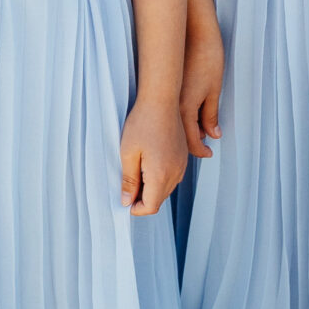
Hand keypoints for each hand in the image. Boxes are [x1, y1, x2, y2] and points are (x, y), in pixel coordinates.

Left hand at [122, 94, 187, 214]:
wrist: (162, 100)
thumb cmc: (142, 123)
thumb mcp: (128, 153)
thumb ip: (129, 180)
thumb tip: (127, 202)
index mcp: (161, 175)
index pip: (151, 206)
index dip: (136, 208)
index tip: (125, 199)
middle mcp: (176, 172)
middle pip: (160, 199)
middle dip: (143, 198)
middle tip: (127, 184)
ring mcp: (182, 164)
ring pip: (167, 188)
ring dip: (152, 188)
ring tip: (136, 171)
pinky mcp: (183, 155)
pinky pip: (173, 176)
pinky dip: (160, 177)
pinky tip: (148, 163)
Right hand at [180, 17, 223, 159]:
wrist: (193, 30)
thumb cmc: (207, 57)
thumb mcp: (214, 89)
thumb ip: (210, 115)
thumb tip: (212, 135)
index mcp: (185, 108)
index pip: (191, 141)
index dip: (201, 150)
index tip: (209, 152)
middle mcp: (172, 105)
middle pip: (180, 135)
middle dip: (193, 140)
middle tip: (206, 140)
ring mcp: (167, 95)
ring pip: (175, 123)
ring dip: (187, 128)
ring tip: (200, 126)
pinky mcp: (166, 86)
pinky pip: (172, 109)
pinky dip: (181, 115)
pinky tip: (190, 111)